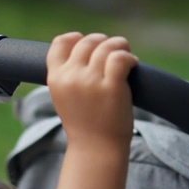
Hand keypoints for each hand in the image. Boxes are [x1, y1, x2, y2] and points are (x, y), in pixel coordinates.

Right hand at [46, 33, 138, 150]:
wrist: (96, 149)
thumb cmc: (84, 123)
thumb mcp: (64, 96)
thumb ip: (69, 74)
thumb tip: (86, 47)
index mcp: (55, 78)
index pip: (61, 42)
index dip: (78, 39)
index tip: (91, 48)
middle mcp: (70, 76)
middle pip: (87, 41)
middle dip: (103, 43)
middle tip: (114, 53)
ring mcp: (90, 81)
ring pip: (106, 46)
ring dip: (120, 46)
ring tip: (126, 56)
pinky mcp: (111, 86)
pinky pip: (120, 57)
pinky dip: (129, 57)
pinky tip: (133, 65)